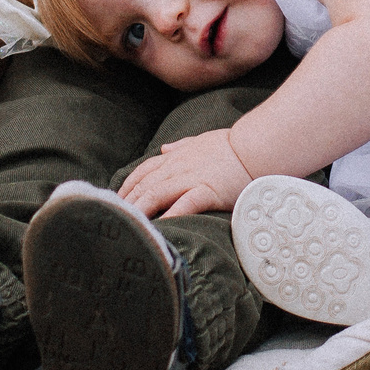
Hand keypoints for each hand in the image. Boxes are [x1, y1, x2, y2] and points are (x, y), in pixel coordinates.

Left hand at [119, 130, 253, 217]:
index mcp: (176, 157)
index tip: (117, 201)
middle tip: (113, 219)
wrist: (255, 148)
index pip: (143, 172)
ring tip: (127, 226)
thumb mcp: (201, 141)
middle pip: (144, 186)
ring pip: (156, 194)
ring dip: (138, 210)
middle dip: (127, 203)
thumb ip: (181, 146)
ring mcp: (191, 179)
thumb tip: (164, 149)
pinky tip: (159, 228)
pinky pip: (183, 205)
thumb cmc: (231, 146)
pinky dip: (169, 216)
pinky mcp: (207, 191)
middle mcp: (178, 168)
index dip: (127, 187)